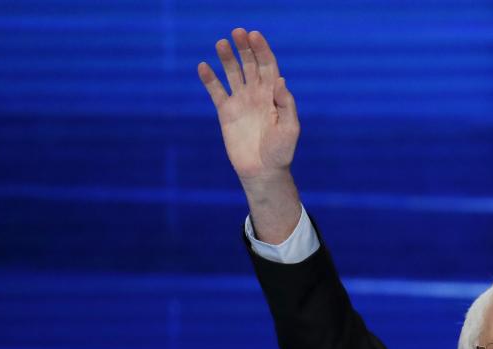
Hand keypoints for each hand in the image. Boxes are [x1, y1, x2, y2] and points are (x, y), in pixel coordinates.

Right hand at [197, 28, 298, 184]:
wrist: (263, 172)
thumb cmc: (281, 152)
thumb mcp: (290, 128)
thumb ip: (286, 104)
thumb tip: (280, 80)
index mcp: (274, 95)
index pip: (268, 66)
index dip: (262, 50)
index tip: (254, 36)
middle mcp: (257, 94)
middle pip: (250, 64)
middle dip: (244, 48)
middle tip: (237, 32)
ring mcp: (241, 102)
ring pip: (232, 73)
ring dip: (227, 58)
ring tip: (221, 43)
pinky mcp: (226, 112)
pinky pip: (216, 91)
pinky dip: (209, 79)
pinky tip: (203, 66)